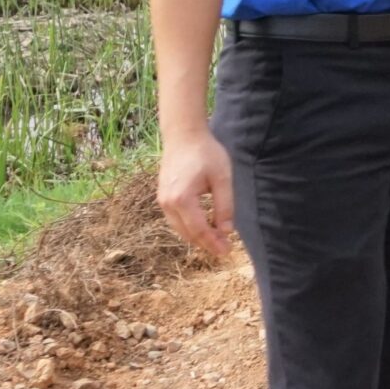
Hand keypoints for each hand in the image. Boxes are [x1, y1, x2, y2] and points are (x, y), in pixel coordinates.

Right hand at [156, 128, 234, 258]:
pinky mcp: (162, 197)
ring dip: (197, 237)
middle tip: (225, 249)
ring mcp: (162, 201)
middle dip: (206, 243)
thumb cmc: (206, 153)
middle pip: (187, 233)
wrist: (183, 136)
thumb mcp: (222, 178)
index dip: (213, 243)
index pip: (199, 230)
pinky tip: (203, 227)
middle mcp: (168, 204)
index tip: (227, 252)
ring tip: (216, 240)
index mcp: (182, 199)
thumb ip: (225, 205)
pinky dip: (189, 227)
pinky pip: (175, 220)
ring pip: (180, 229)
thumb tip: (227, 231)